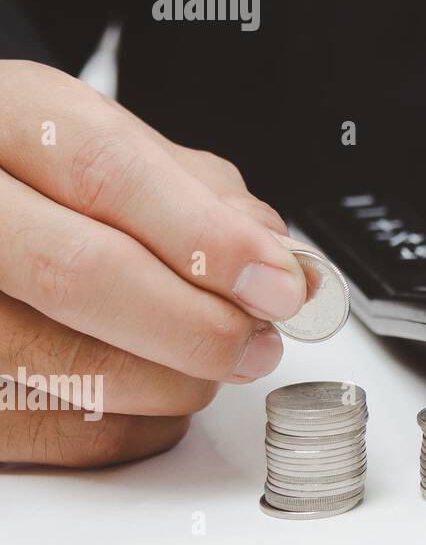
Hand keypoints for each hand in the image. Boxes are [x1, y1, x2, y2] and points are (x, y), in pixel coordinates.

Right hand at [0, 61, 305, 466]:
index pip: (108, 173)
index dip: (207, 237)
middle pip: (76, 271)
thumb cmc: (37, 174)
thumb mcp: (110, 145)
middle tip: (258, 343)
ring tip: (212, 361)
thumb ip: (197, 193)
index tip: (280, 284)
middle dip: (195, 323)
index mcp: (9, 116)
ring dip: (170, 382)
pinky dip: (128, 426)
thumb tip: (277, 262)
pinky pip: (48, 428)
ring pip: (61, 367)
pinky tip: (155, 394)